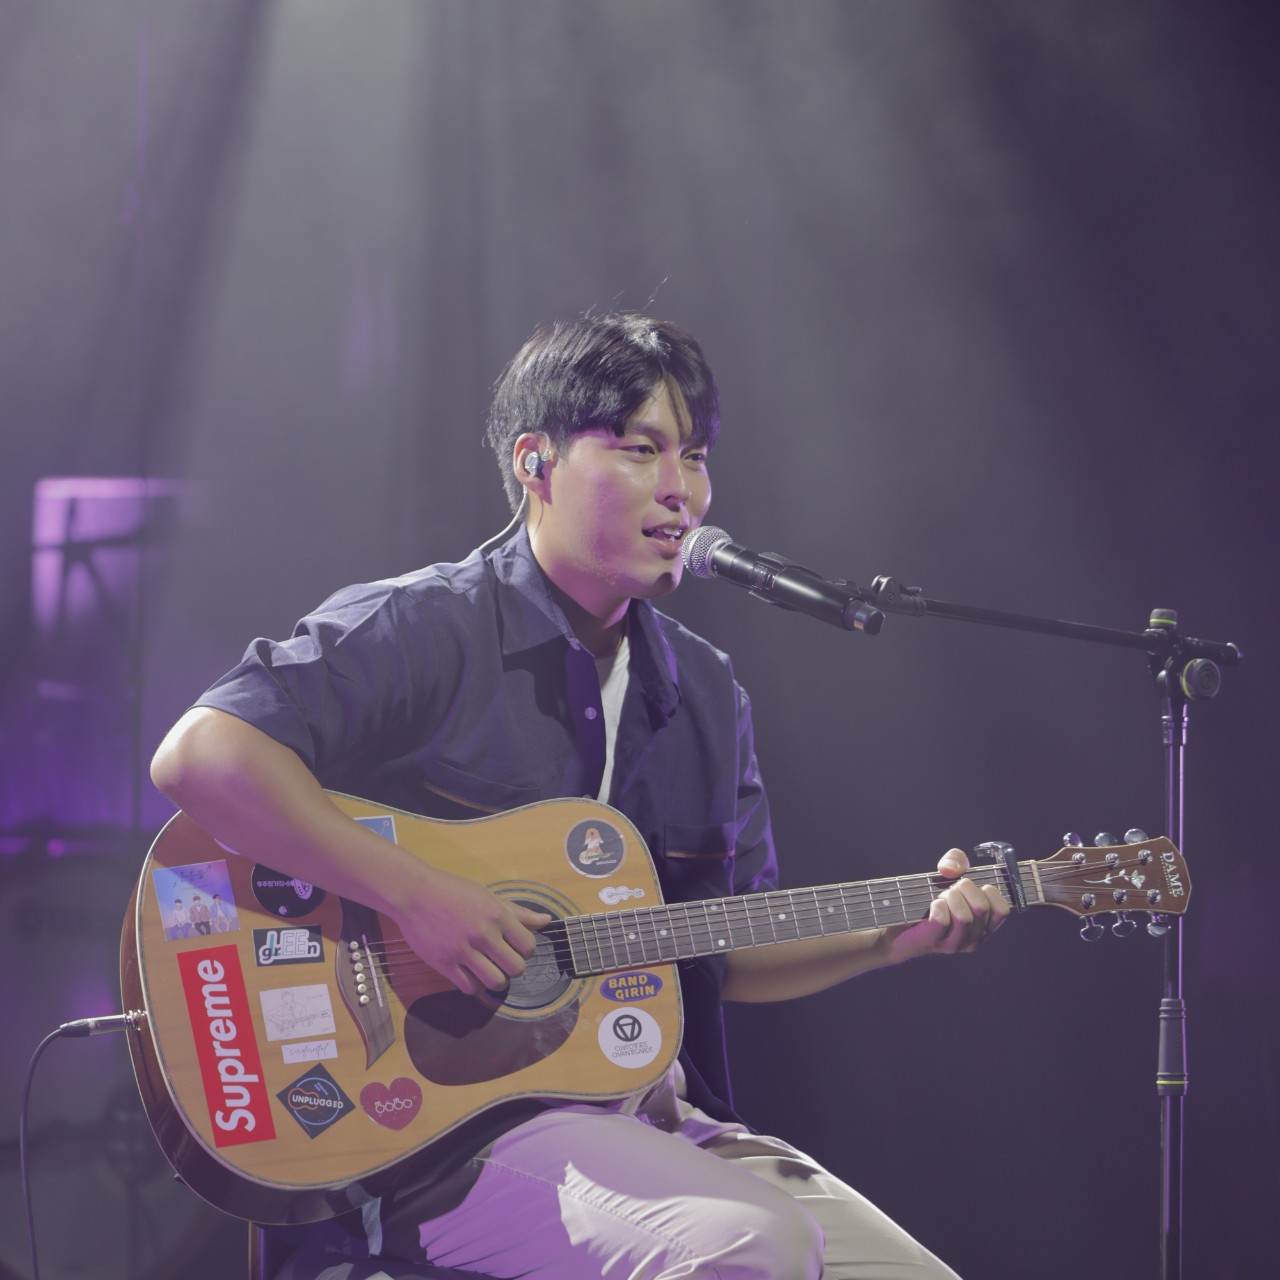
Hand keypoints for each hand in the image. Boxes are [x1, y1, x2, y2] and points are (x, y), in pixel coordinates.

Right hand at [393, 867, 551, 995]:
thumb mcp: (488, 896)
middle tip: (503, 960)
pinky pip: (469, 987)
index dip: (526, 950)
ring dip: (497, 979)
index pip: (528, 946)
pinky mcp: (444, 964)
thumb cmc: (453, 891)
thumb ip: (517, 912)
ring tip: (490, 970)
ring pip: (495, 982)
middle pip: (516, 968)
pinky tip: (471, 974)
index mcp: (496, 915)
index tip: (516, 947)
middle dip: (513, 967)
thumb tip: (546, 921)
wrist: (414, 894)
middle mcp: (482, 934)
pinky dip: (475, 985)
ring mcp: (462, 951)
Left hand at [886, 848, 1009, 962]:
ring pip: (964, 917)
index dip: (989, 891)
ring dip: (950, 897)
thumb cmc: (930, 898)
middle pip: (982, 908)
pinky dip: (937, 906)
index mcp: (985, 925)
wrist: (900, 923)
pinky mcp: (933, 942)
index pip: (1002, 910)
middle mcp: (974, 938)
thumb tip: (952, 869)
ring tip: (940, 897)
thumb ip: (956, 860)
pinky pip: (942, 921)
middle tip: (950, 889)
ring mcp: (954, 944)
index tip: (974, 886)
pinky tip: (932, 904)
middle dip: (964, 888)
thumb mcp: (948, 874)